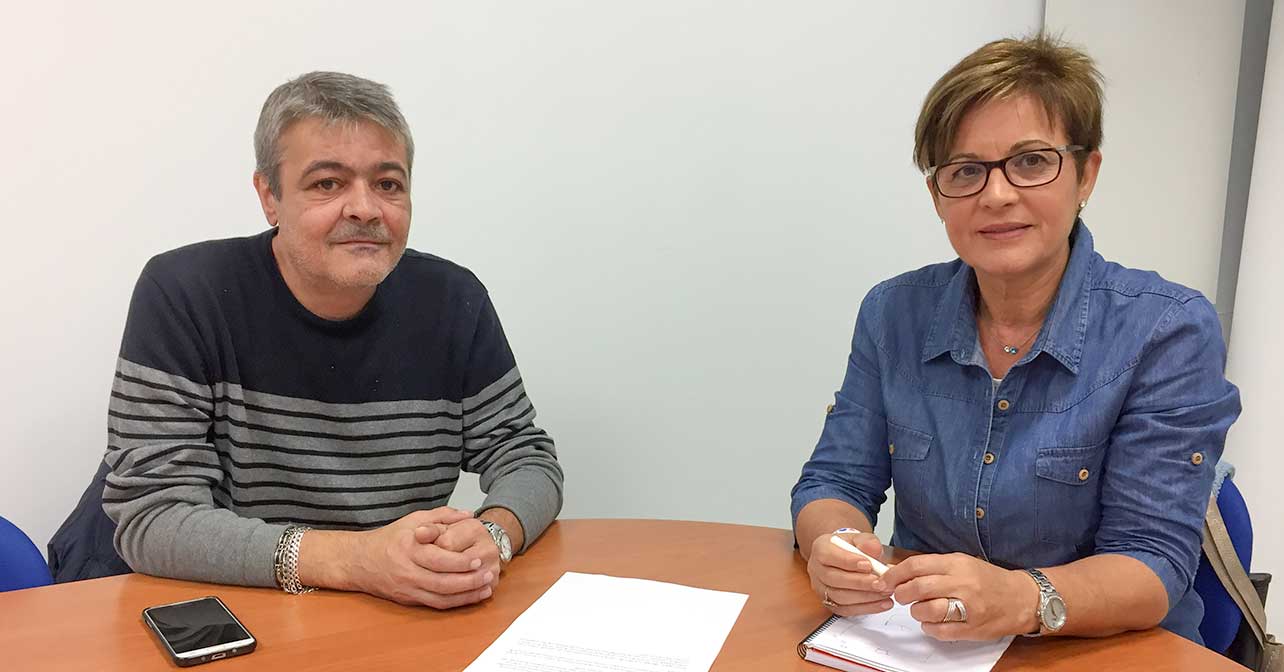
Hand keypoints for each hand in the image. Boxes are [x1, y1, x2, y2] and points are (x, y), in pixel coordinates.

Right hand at [347, 508, 495, 608]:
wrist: (359, 561)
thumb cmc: (389, 539)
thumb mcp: (413, 520)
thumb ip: (442, 515)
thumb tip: (468, 515)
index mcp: (409, 549)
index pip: (439, 559)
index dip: (461, 562)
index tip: (479, 559)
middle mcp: (408, 572)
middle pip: (443, 583)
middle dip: (469, 581)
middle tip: (489, 574)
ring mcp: (408, 588)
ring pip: (441, 598)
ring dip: (467, 595)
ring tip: (486, 587)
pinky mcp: (409, 600)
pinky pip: (436, 605)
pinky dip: (456, 603)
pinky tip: (471, 597)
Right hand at [807, 531, 894, 616]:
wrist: (847, 558)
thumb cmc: (851, 548)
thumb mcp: (860, 538)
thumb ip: (868, 542)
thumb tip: (873, 550)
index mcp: (821, 549)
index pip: (828, 556)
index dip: (848, 561)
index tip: (868, 565)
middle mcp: (816, 569)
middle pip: (833, 579)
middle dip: (859, 583)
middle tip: (879, 583)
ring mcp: (821, 588)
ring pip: (839, 597)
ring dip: (865, 597)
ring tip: (884, 592)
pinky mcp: (830, 604)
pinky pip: (846, 610)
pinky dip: (866, 608)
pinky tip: (883, 603)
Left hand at [879, 553, 1038, 640]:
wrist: (1021, 598)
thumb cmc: (988, 580)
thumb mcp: (962, 563)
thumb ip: (934, 567)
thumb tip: (900, 572)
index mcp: (957, 564)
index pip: (916, 565)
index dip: (895, 574)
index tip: (885, 580)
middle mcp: (962, 583)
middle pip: (918, 588)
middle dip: (902, 593)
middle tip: (900, 596)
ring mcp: (968, 607)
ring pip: (927, 610)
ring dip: (916, 612)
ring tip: (919, 609)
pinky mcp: (972, 628)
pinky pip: (940, 631)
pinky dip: (929, 628)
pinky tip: (932, 623)